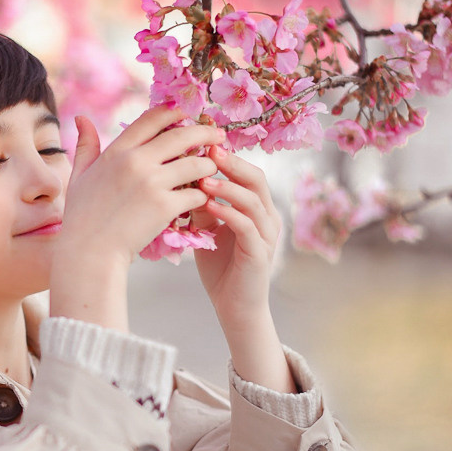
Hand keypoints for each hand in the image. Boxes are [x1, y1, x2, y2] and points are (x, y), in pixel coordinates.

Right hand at [58, 106, 226, 265]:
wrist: (90, 253)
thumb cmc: (82, 218)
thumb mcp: (79, 176)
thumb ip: (85, 146)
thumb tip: (81, 118)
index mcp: (117, 151)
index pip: (152, 118)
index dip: (174, 112)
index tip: (188, 114)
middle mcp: (136, 161)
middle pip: (182, 135)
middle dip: (205, 133)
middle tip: (219, 136)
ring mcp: (152, 183)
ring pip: (197, 163)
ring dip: (209, 165)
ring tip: (212, 169)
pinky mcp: (165, 206)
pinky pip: (197, 193)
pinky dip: (203, 196)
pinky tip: (203, 198)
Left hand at [189, 145, 282, 322]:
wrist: (234, 307)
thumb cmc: (220, 267)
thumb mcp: (207, 229)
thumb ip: (202, 204)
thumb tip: (183, 177)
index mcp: (257, 208)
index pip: (247, 172)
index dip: (229, 157)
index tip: (204, 143)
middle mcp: (267, 217)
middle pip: (256, 179)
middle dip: (232, 163)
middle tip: (208, 150)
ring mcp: (266, 235)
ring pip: (254, 201)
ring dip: (228, 187)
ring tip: (204, 179)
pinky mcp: (259, 254)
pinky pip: (247, 227)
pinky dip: (228, 213)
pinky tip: (208, 206)